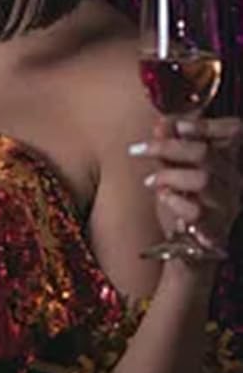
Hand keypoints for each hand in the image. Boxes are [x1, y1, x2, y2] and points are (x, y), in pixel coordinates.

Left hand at [132, 117, 241, 257]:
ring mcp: (227, 205)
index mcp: (228, 162)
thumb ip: (169, 147)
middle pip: (206, 153)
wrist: (186, 248)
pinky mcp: (214, 228)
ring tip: (150, 181)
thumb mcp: (172, 171)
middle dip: (167, 146)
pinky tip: (163, 198)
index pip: (233, 132)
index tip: (176, 124)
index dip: (205, 124)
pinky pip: (196, 211)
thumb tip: (161, 123)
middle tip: (138, 150)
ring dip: (168, 176)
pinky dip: (174, 201)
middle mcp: (233, 181)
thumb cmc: (182, 204)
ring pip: (202, 179)